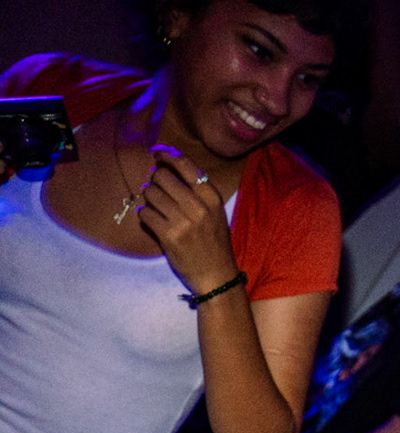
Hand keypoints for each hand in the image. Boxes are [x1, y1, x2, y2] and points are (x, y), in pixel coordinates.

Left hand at [138, 146, 238, 294]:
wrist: (217, 276)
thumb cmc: (213, 242)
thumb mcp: (213, 212)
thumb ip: (195, 190)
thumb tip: (163, 165)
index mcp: (211, 197)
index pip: (184, 164)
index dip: (166, 155)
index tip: (156, 153)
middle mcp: (198, 206)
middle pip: (161, 176)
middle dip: (154, 181)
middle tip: (157, 191)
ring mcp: (183, 221)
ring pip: (150, 193)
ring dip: (149, 199)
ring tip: (158, 210)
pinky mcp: (169, 236)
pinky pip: (145, 214)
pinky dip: (145, 216)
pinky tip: (154, 223)